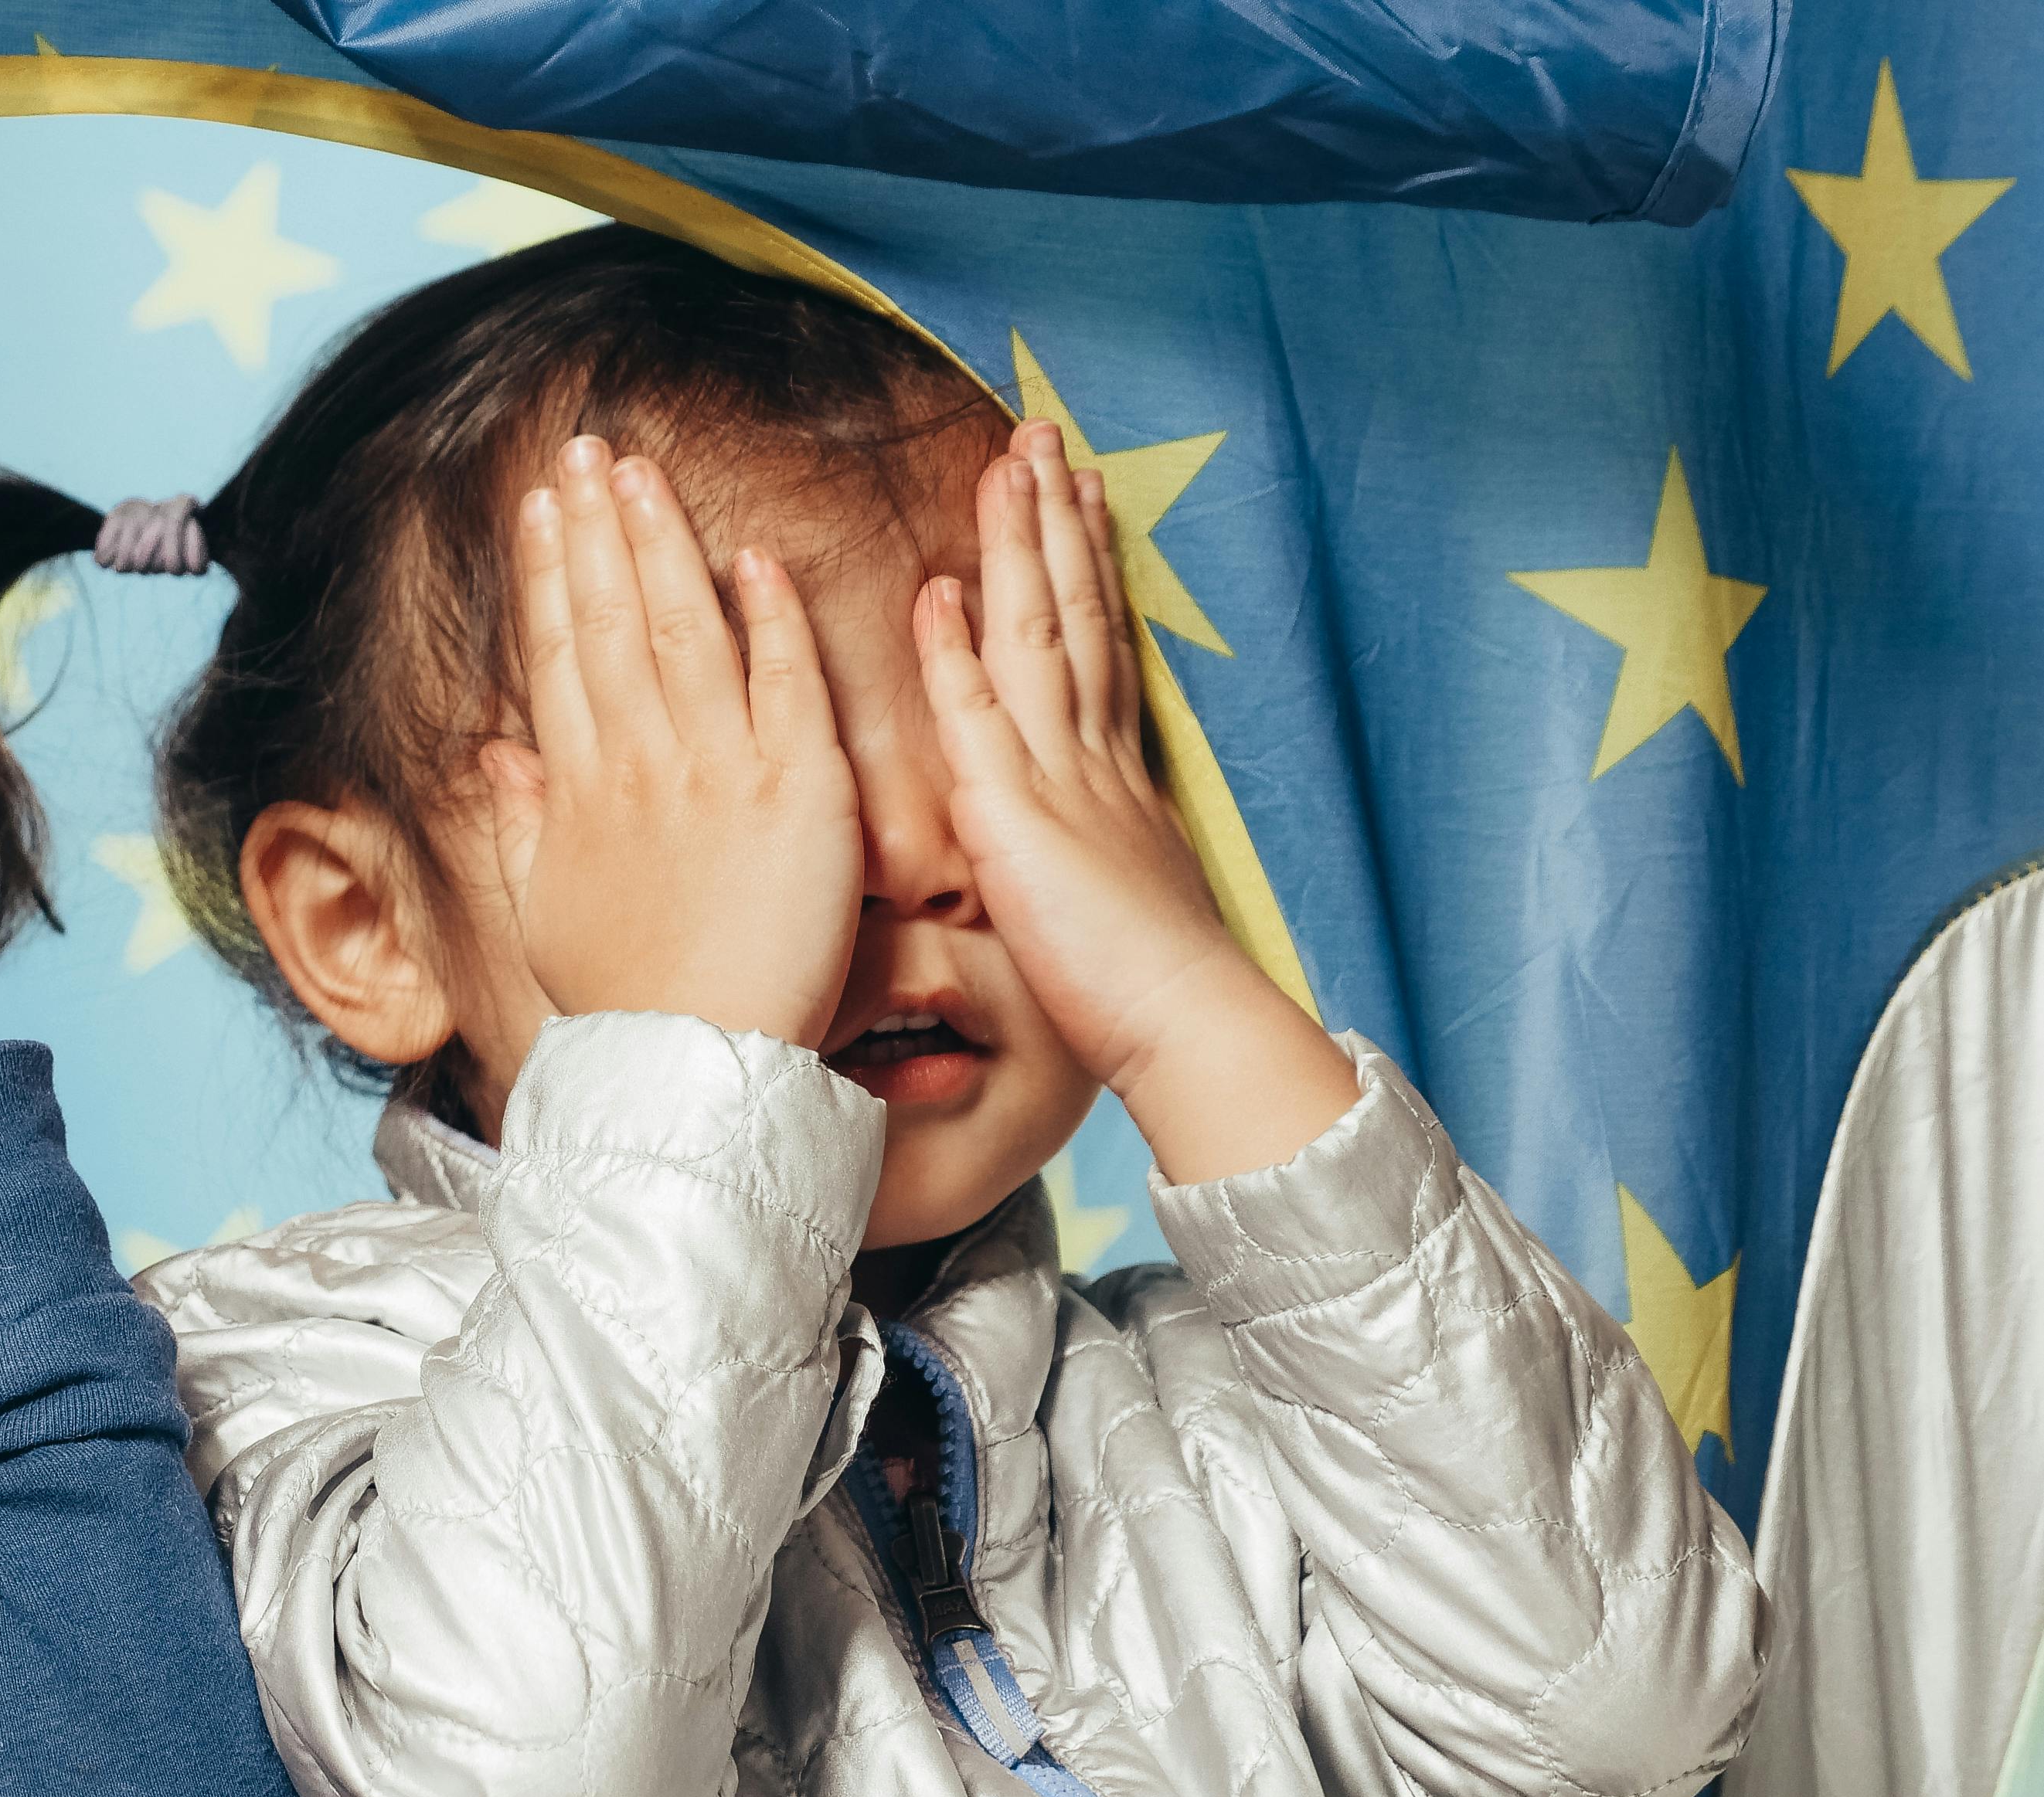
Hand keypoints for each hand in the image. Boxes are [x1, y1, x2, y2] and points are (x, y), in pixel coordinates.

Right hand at [484, 437, 860, 1046]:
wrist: (692, 1070)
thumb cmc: (624, 1005)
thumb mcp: (545, 914)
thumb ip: (520, 826)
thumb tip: (497, 755)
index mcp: (580, 790)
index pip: (560, 653)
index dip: (551, 571)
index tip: (543, 505)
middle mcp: (641, 765)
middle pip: (612, 620)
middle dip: (595, 526)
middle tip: (585, 448)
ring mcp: (719, 772)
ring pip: (684, 629)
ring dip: (661, 542)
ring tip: (640, 470)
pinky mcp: (800, 795)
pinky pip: (786, 685)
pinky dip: (770, 619)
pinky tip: (752, 558)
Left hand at [917, 420, 1351, 1180]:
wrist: (1189, 1030)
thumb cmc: (1142, 988)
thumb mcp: (1109, 890)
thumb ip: (1080, 845)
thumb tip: (1069, 834)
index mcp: (1107, 774)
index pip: (1091, 643)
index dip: (1079, 564)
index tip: (1071, 493)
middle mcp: (1089, 758)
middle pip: (1074, 612)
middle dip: (1054, 519)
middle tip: (1043, 435)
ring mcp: (1058, 781)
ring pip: (1037, 636)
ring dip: (1017, 547)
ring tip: (1007, 463)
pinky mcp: (1019, 822)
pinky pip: (981, 722)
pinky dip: (958, 655)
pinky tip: (940, 592)